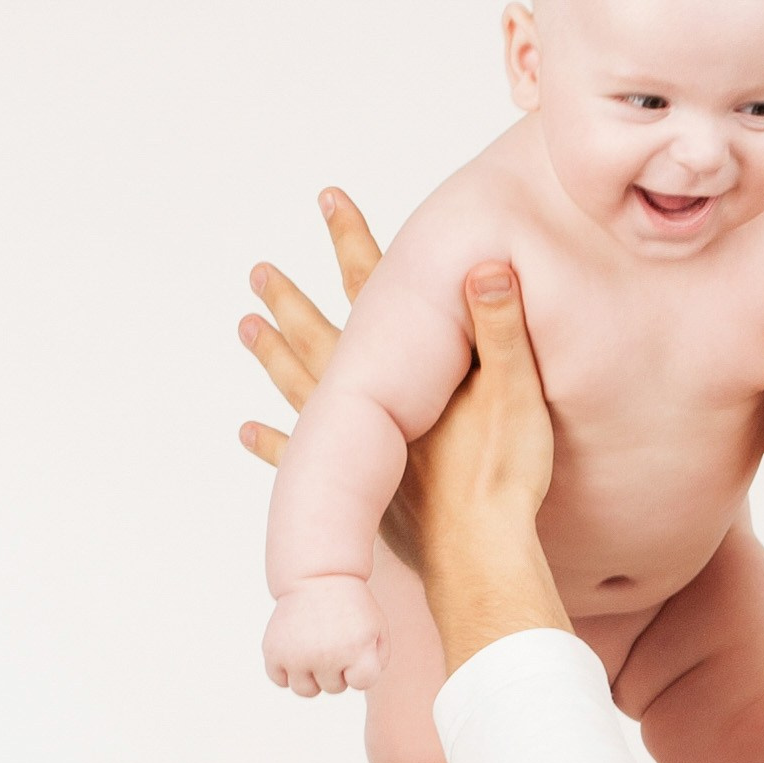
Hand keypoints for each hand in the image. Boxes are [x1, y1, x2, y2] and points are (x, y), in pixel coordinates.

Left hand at [240, 192, 566, 672]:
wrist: (483, 561)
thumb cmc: (503, 482)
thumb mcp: (517, 395)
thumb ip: (502, 328)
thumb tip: (489, 260)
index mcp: (408, 375)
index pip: (375, 290)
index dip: (354, 242)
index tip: (329, 201)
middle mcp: (373, 408)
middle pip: (323, 338)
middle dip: (292, 300)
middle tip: (259, 271)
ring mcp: (360, 452)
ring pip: (302, 391)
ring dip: (274, 357)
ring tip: (246, 328)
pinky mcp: (360, 494)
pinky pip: (301, 460)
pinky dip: (274, 443)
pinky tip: (249, 432)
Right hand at [264, 573, 386, 696]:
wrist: (317, 576)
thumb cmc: (351, 606)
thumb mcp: (377, 628)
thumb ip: (379, 660)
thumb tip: (357, 684)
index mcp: (357, 650)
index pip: (361, 683)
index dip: (360, 668)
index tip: (357, 649)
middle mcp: (326, 656)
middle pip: (334, 688)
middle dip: (337, 670)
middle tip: (334, 641)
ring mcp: (297, 655)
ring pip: (306, 690)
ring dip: (312, 676)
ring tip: (315, 651)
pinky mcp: (273, 651)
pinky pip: (279, 680)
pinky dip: (286, 671)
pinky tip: (296, 651)